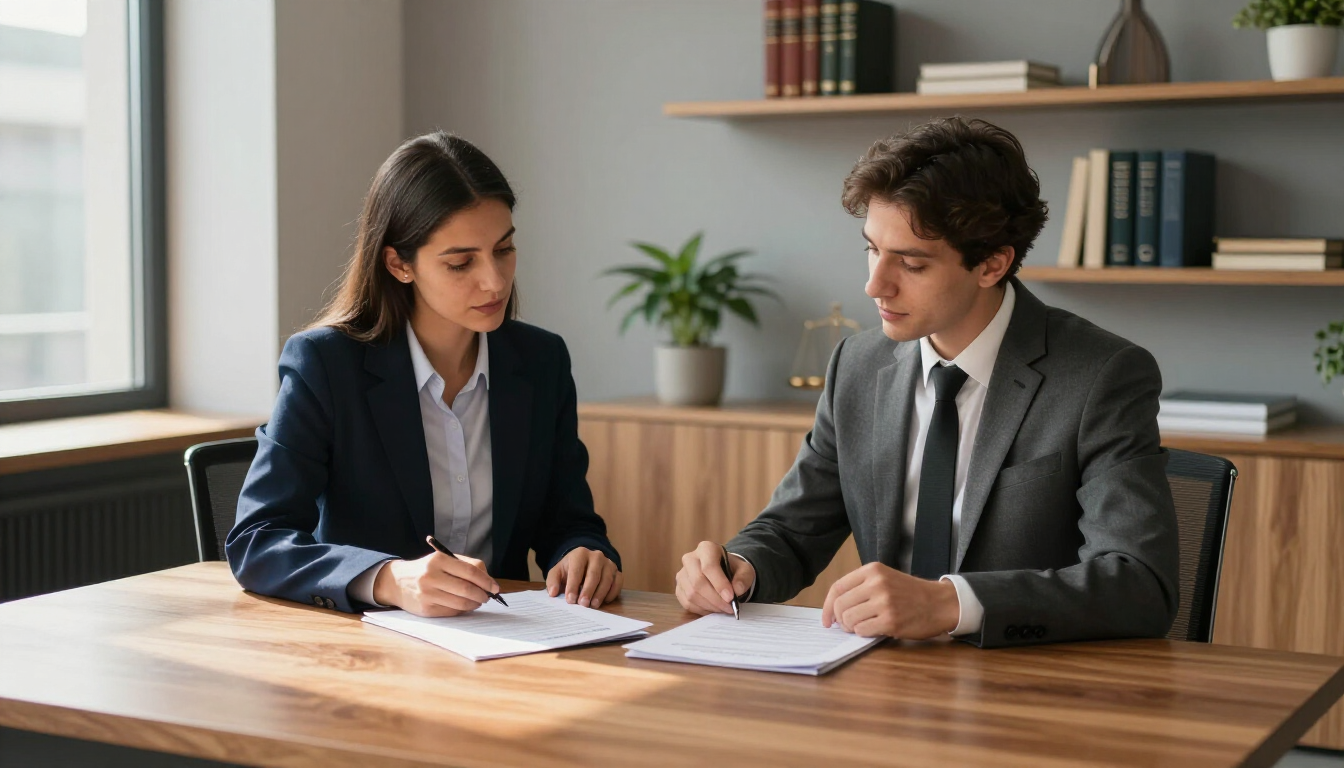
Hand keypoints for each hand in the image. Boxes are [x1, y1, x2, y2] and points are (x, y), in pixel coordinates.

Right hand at [372, 551, 499, 617]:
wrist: (397, 582)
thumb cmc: (426, 569)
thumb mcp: (442, 559)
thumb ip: (465, 566)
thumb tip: (488, 580)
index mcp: (438, 560)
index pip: (470, 571)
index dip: (486, 580)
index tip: (495, 587)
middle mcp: (431, 576)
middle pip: (467, 588)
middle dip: (483, 594)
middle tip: (488, 596)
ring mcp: (427, 594)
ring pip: (461, 602)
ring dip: (474, 603)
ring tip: (478, 601)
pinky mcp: (426, 609)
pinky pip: (452, 611)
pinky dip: (463, 609)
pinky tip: (464, 605)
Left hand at [546, 548, 622, 607]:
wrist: (585, 562)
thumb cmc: (570, 569)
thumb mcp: (558, 572)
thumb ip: (553, 581)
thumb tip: (553, 593)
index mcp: (580, 554)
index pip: (577, 570)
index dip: (573, 586)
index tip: (570, 600)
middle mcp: (596, 556)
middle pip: (593, 574)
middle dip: (588, 591)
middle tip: (583, 604)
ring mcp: (608, 563)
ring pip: (607, 579)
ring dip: (600, 594)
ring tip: (593, 605)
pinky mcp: (617, 572)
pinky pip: (617, 582)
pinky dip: (612, 593)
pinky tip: (605, 601)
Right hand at [675, 541, 755, 615]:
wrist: (722, 572)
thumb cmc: (733, 569)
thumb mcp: (745, 570)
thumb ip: (743, 578)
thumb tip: (737, 590)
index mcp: (706, 548)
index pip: (709, 566)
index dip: (719, 584)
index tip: (731, 598)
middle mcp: (690, 558)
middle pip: (698, 582)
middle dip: (715, 599)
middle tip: (729, 608)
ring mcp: (682, 574)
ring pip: (692, 594)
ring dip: (709, 606)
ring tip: (723, 609)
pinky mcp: (679, 588)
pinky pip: (687, 603)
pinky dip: (702, 610)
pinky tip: (713, 609)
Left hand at [821, 562, 960, 638]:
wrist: (940, 603)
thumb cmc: (910, 593)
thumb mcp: (885, 579)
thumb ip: (861, 587)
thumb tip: (833, 608)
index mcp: (872, 570)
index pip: (837, 588)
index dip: (826, 606)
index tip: (826, 619)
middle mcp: (876, 583)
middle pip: (840, 606)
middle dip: (840, 620)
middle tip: (847, 626)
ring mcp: (884, 602)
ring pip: (849, 619)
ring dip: (852, 628)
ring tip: (863, 626)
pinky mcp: (891, 620)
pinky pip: (862, 630)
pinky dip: (863, 633)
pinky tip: (874, 629)